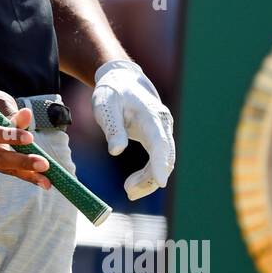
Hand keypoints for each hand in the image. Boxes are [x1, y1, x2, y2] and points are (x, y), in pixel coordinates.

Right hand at [0, 87, 52, 189]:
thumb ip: (11, 112)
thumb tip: (28, 115)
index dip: (9, 136)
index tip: (30, 138)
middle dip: (22, 162)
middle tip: (44, 165)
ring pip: (4, 168)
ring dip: (27, 174)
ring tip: (48, 181)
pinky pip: (7, 170)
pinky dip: (25, 174)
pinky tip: (43, 181)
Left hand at [92, 59, 174, 200]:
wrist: (122, 80)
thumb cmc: (112, 93)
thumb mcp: (105, 106)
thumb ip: (113, 128)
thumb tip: (116, 151)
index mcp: (151, 115)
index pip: (160, 142)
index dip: (160, 163)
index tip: (161, 182)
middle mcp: (162, 124)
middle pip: (165, 156)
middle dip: (151, 178)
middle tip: (128, 191)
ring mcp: (163, 131)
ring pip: (164, 161)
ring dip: (149, 180)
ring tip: (128, 190)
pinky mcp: (158, 137)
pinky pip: (158, 160)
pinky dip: (149, 174)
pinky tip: (132, 184)